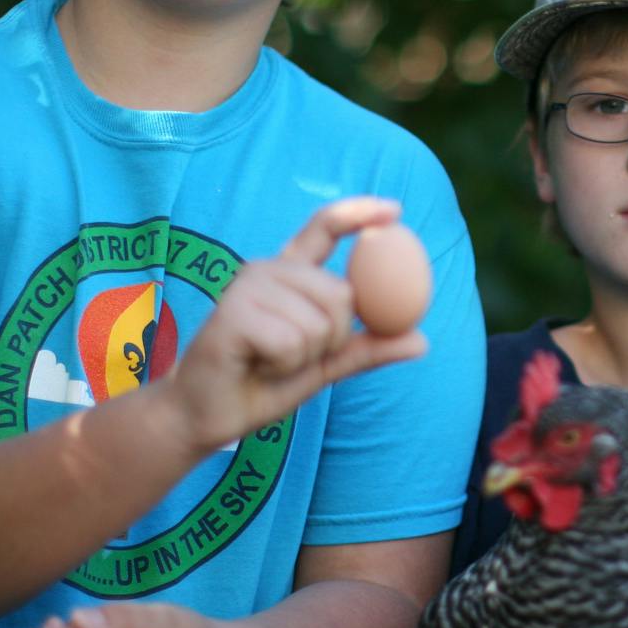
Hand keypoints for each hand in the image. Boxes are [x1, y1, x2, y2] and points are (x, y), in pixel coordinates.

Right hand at [165, 196, 427, 454]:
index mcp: (289, 274)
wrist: (205, 416)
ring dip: (302, 357)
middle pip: (341, 295)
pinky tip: (254, 365)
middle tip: (290, 356)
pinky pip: (292, 341)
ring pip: (319, 322)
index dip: (359, 214)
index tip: (395, 210)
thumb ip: (365, 349)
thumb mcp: (323, 366)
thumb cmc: (260, 386)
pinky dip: (282, 366)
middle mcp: (268, 269)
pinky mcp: (233, 310)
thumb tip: (422, 340)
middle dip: (330, 339)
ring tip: (267, 361)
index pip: (324, 228)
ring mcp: (248, 285)